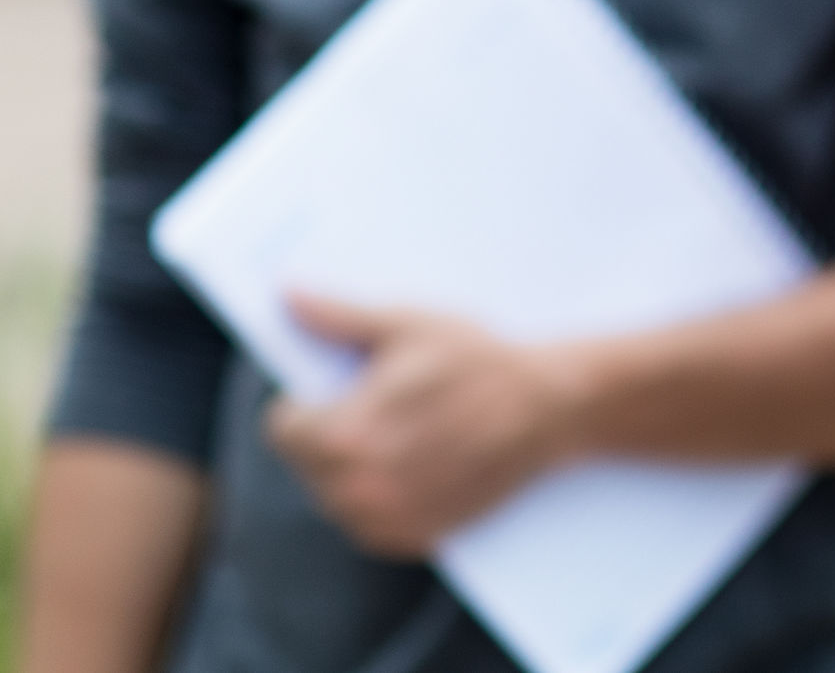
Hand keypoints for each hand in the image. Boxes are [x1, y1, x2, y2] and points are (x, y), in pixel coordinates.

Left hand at [261, 294, 582, 555]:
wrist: (552, 408)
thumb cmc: (480, 361)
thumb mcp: (409, 326)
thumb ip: (339, 316)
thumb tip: (290, 296)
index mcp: (344, 433)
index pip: (282, 428)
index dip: (306, 402)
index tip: (340, 389)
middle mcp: (357, 487)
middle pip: (308, 463)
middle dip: (328, 434)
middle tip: (380, 407)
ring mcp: (387, 519)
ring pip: (335, 496)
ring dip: (352, 470)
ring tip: (401, 435)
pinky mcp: (414, 537)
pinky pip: (369, 523)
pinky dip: (381, 499)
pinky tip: (416, 465)